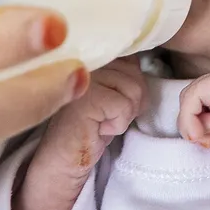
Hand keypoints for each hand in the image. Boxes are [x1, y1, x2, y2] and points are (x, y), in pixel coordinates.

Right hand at [12, 57, 148, 209]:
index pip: (131, 56)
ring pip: (134, 89)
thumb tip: (143, 62)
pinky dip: (118, 124)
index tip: (113, 101)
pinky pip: (124, 106)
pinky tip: (98, 128)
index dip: (132, 82)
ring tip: (102, 120)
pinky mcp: (85, 98)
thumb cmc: (92, 124)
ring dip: (124, 114)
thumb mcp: (113, 91)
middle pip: (136, 74)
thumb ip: (124, 71)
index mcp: (91, 53)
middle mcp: (84, 59)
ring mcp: (82, 76)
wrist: (65, 157)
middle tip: (107, 114)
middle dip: (131, 101)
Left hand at [179, 65, 209, 170]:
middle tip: (209, 139)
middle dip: (192, 122)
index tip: (207, 141)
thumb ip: (199, 121)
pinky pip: (194, 95)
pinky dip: (192, 117)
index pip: (195, 99)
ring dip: (193, 122)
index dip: (192, 122)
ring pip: (189, 95)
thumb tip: (185, 119)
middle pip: (190, 95)